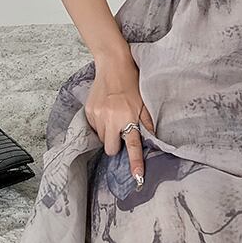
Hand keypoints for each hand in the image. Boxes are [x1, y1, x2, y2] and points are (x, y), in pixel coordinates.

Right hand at [85, 53, 155, 188]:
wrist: (112, 64)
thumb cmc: (131, 83)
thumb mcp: (143, 102)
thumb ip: (147, 123)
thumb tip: (153, 140)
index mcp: (129, 117)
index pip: (133, 146)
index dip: (135, 163)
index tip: (137, 177)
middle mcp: (112, 119)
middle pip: (110, 149)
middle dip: (114, 144)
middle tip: (120, 130)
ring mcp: (98, 115)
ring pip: (101, 138)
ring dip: (107, 132)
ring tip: (113, 115)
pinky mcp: (89, 111)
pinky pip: (93, 127)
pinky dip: (100, 123)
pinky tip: (105, 110)